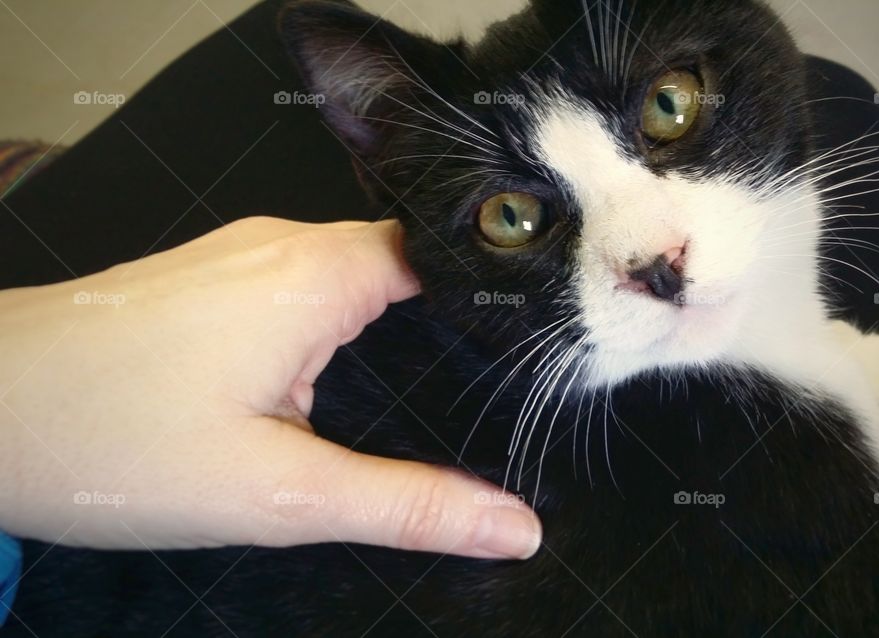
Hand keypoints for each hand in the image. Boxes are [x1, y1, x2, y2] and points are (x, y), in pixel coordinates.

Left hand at [0, 218, 540, 559]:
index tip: (520, 358)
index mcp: (318, 275)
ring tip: (406, 391)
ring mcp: (239, 255)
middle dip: (436, 325)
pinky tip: (318, 385)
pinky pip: (297, 286)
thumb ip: (405, 506)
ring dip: (378, 329)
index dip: (487, 302)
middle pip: (398, 264)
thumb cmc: (115, 443)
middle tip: (474, 393)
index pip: (442, 256)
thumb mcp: (280, 495)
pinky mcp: (209, 278)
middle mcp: (282, 245)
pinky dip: (327, 327)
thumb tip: (513, 527)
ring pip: (345, 276)